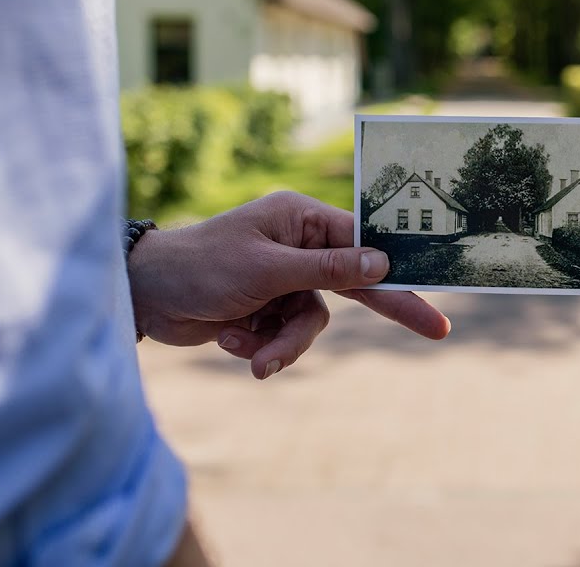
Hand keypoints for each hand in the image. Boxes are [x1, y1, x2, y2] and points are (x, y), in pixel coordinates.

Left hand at [127, 192, 448, 377]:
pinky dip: (262, 347)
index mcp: (299, 219)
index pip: (362, 243)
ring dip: (286, 345)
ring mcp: (281, 279)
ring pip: (314, 322)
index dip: (397, 269)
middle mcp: (296, 245)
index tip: (433, 287)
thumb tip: (382, 264)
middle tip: (436, 330)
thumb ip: (328, 269)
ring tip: (257, 360)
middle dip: (382, 310)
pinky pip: (286, 336)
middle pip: (353, 283)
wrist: (142, 299)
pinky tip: (231, 343)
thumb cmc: (200, 267)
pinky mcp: (264, 309)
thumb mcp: (268, 270)